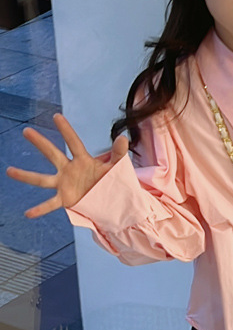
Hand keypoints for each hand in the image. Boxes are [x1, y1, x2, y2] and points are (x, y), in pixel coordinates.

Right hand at [6, 113, 129, 217]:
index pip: (73, 142)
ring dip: (26, 175)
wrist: (110, 200)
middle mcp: (69, 169)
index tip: (57, 116)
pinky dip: (40, 209)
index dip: (66, 130)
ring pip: (42, 179)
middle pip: (52, 154)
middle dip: (40, 143)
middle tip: (26, 131)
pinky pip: (50, 204)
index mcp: (82, 160)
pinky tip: (28, 213)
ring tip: (9, 170)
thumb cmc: (110, 180)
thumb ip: (118, 153)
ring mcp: (64, 184)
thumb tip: (123, 137)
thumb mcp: (116, 167)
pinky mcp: (65, 199)